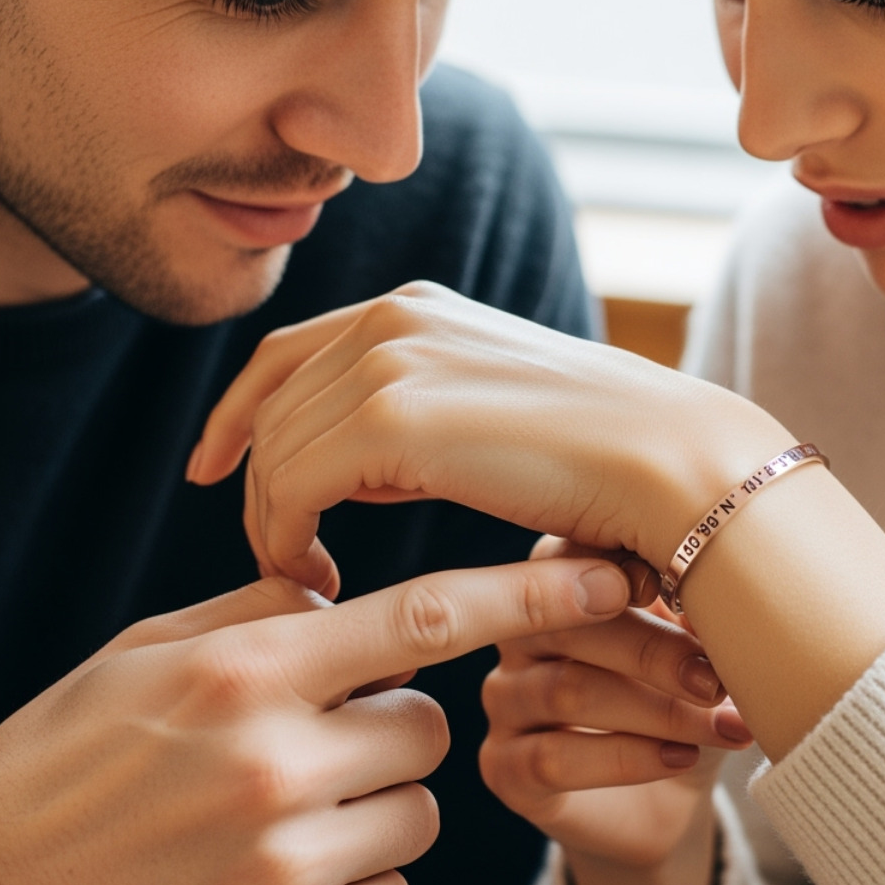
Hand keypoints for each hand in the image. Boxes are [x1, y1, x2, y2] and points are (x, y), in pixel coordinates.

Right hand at [0, 557, 632, 884]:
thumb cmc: (64, 757)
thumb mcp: (147, 655)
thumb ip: (262, 615)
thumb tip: (348, 587)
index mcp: (245, 671)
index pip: (421, 618)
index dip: (524, 593)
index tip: (602, 576)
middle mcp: (275, 762)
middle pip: (427, 727)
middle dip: (390, 726)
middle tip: (313, 735)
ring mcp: (284, 862)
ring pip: (418, 816)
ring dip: (376, 806)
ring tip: (285, 808)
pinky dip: (353, 879)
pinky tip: (276, 871)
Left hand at [187, 281, 795, 591]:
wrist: (669, 463)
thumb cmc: (599, 457)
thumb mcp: (488, 412)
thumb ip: (414, 415)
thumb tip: (355, 463)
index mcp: (416, 307)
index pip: (286, 353)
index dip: (237, 412)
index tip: (215, 469)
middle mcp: (393, 318)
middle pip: (271, 406)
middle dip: (254, 482)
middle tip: (278, 555)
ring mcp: (389, 362)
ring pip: (274, 450)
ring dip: (272, 521)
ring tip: (307, 577)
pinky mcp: (390, 420)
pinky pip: (292, 486)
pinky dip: (286, 537)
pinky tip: (320, 576)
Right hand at [479, 538, 752, 884]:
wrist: (668, 798)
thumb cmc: (681, 698)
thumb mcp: (696, 648)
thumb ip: (690, 613)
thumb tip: (716, 592)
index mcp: (555, 583)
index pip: (566, 555)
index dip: (621, 568)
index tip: (679, 590)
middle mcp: (517, 633)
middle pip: (566, 624)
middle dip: (651, 651)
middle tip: (715, 679)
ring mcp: (505, 700)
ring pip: (566, 692)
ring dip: (656, 711)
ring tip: (720, 726)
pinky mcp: (504, 767)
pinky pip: (553, 759)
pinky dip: (627, 759)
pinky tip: (680, 758)